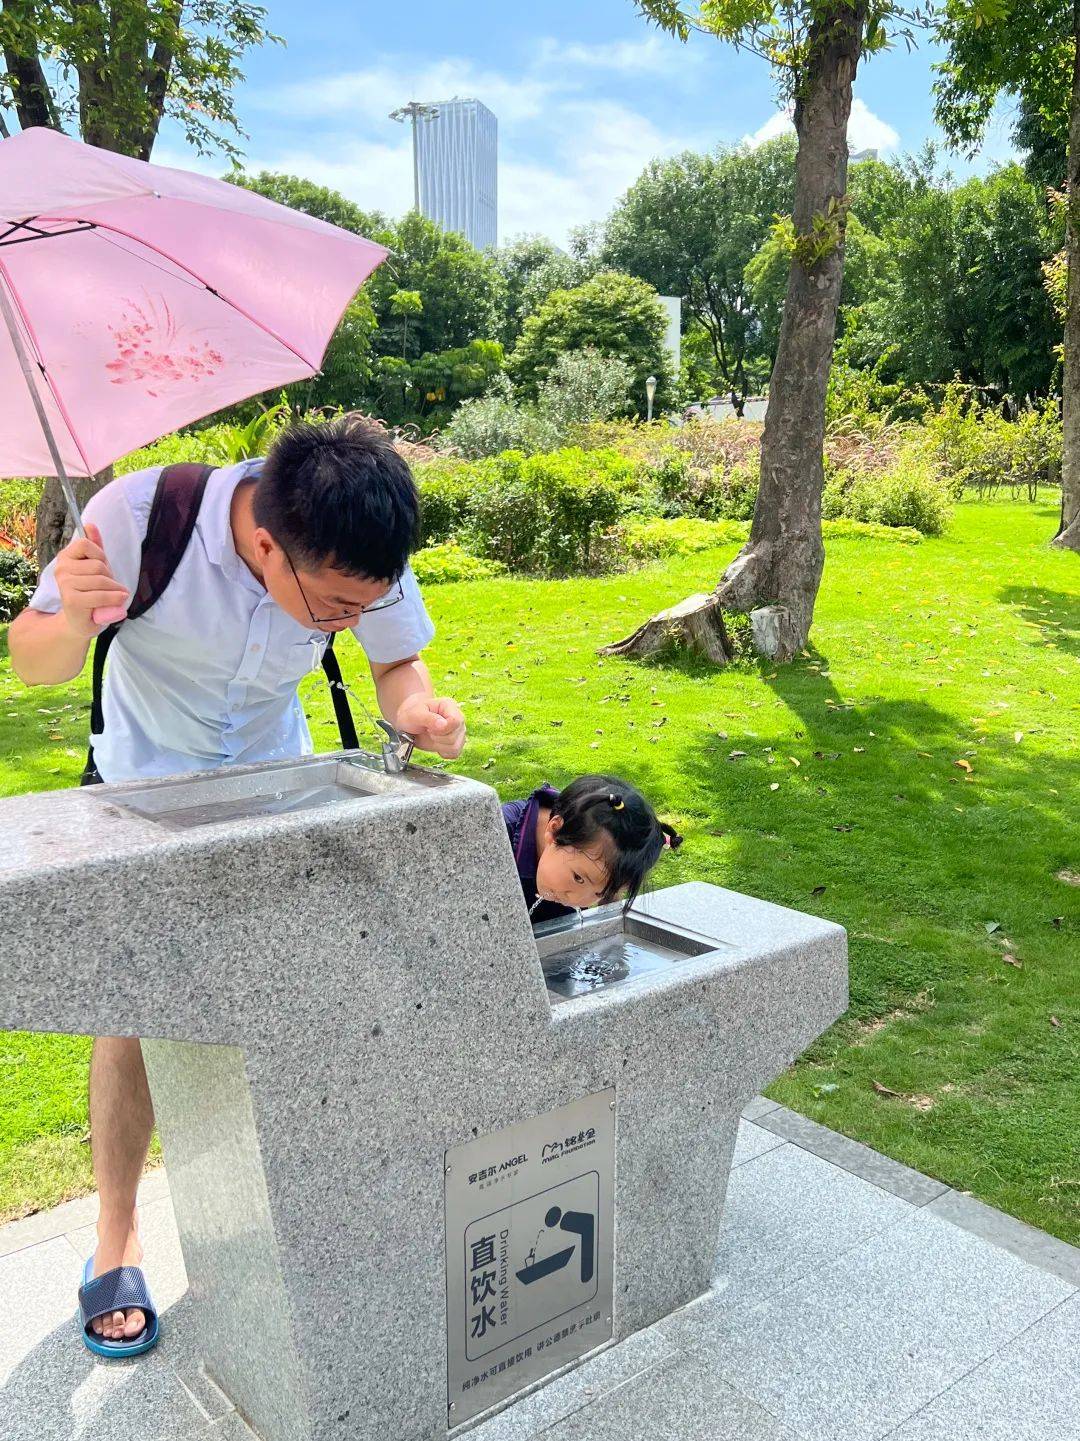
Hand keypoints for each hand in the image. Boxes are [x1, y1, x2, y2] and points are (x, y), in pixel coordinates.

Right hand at [53, 522, 128, 637]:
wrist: (81, 620)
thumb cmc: (91, 591)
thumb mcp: (95, 566)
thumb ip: (95, 546)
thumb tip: (90, 524)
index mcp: (66, 556)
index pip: (86, 544)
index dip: (100, 555)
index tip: (102, 565)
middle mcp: (61, 569)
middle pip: (97, 565)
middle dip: (110, 576)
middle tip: (110, 586)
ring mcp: (65, 584)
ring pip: (101, 580)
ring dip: (115, 589)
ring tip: (114, 595)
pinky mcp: (72, 600)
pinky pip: (101, 595)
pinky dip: (114, 598)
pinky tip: (119, 600)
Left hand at [396, 693, 465, 759]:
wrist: (409, 723)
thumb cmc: (412, 714)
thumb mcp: (415, 714)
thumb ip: (429, 718)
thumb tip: (443, 725)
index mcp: (450, 706)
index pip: (455, 721)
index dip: (442, 729)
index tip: (429, 728)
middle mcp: (458, 718)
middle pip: (454, 737)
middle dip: (437, 738)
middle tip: (428, 730)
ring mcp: (459, 732)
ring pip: (455, 747)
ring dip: (438, 745)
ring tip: (431, 736)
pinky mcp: (457, 743)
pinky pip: (454, 753)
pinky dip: (442, 752)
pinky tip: (435, 744)